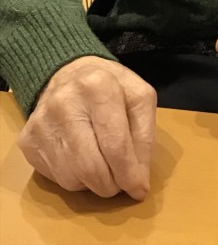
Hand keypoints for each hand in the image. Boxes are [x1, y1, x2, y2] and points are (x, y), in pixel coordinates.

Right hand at [18, 56, 156, 199]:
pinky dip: (76, 178)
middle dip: (112, 184)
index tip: (139, 189)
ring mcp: (41, 122)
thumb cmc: (112, 87)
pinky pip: (56, 178)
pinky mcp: (28, 140)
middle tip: (121, 181)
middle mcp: (64, 102)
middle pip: (91, 167)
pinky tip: (82, 157)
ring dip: (94, 183)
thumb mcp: (139, 98)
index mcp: (98, 86)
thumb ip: (145, 136)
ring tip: (103, 163)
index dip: (129, 173)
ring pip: (72, 178)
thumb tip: (138, 181)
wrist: (70, 73)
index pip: (115, 144)